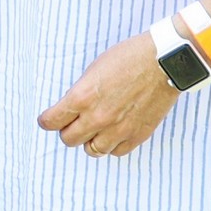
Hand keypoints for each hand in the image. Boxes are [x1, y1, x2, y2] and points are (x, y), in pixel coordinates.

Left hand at [38, 35, 180, 156]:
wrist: (163, 62)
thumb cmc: (129, 58)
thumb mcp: (94, 69)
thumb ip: (81, 93)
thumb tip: (72, 108)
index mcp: (82, 97)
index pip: (51, 121)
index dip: (47, 121)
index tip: (48, 120)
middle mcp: (97, 117)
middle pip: (69, 139)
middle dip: (67, 131)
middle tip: (73, 124)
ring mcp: (118, 129)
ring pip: (92, 150)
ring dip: (90, 141)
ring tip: (95, 130)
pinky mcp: (137, 135)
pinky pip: (116, 152)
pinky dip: (112, 145)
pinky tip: (114, 133)